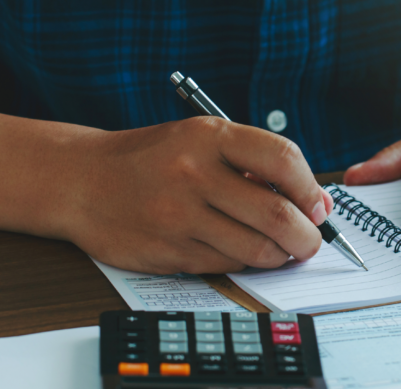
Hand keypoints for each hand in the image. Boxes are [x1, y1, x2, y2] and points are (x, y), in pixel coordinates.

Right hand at [0, 110, 332, 273]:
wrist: (81, 181)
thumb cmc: (154, 158)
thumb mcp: (202, 140)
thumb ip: (255, 164)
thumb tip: (316, 203)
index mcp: (209, 136)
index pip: (283, 159)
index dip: (311, 189)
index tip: (318, 206)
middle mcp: (194, 173)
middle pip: (277, 214)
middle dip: (307, 236)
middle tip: (311, 241)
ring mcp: (178, 215)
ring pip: (256, 248)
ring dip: (280, 255)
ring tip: (280, 248)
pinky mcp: (168, 251)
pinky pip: (227, 264)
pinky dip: (245, 262)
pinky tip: (241, 250)